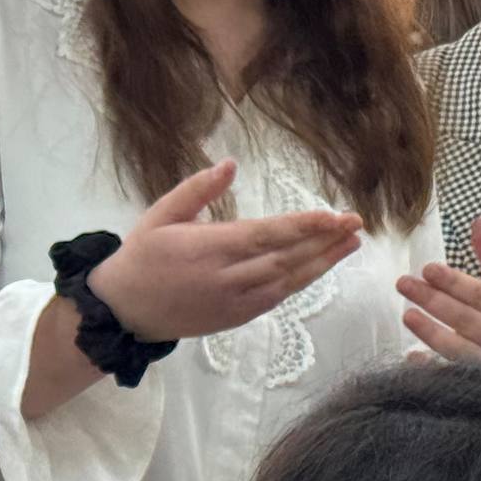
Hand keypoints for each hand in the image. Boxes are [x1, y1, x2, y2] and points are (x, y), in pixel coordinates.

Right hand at [85, 160, 361, 344]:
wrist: (125, 312)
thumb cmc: (142, 256)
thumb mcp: (160, 215)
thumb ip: (196, 189)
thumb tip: (230, 163)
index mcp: (207, 248)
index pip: (265, 236)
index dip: (302, 227)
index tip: (332, 215)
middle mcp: (226, 278)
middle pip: (285, 259)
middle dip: (323, 241)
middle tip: (356, 223)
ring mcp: (234, 301)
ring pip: (287, 281)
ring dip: (322, 262)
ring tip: (351, 242)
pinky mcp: (237, 317)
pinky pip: (277, 298)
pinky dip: (302, 281)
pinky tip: (323, 265)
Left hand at [398, 217, 480, 365]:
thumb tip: (479, 220)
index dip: (455, 282)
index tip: (427, 268)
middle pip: (468, 321)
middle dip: (434, 301)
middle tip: (403, 283)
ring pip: (459, 351)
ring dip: (431, 333)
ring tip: (406, 315)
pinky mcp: (475, 389)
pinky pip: (450, 378)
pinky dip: (431, 368)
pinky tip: (412, 356)